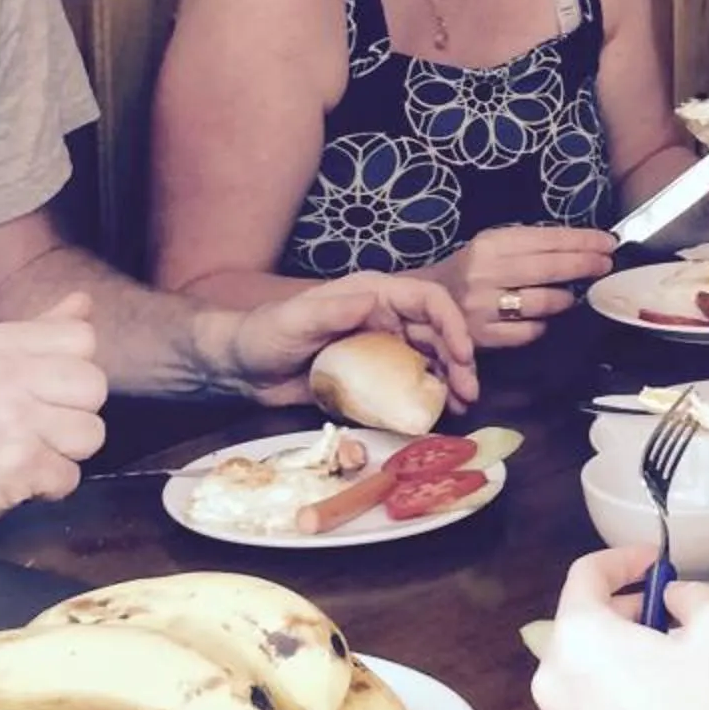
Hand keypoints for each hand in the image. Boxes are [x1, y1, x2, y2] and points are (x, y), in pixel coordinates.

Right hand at [0, 292, 105, 536]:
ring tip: (24, 454)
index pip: (82, 337)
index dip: (73, 371)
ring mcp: (9, 417)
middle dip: (75, 416)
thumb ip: (38, 333)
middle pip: (95, 386)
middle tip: (34, 431)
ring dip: (64, 455)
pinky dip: (48, 488)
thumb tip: (84, 302)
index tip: (41, 394)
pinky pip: (70, 477)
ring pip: (91, 434)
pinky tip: (15, 480)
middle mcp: (1, 372)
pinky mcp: (15, 463)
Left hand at [227, 271, 480, 406]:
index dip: (451, 323)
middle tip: (469, 392)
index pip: (427, 300)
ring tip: (462, 405)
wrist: (239, 368)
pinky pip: (408, 385)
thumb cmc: (262, 334)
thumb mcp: (294, 320)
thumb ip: (331, 310)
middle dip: (459, 359)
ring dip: (450, 379)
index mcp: (372, 295)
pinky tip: (437, 414)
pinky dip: (426, 397)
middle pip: (436, 332)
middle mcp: (383, 318)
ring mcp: (380, 349)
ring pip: (429, 360)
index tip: (461, 354)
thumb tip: (374, 299)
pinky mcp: (371, 377)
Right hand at [433, 222, 617, 348]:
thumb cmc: (467, 270)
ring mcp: (484, 307)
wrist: (425, 303)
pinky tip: (544, 317)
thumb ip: (528, 246)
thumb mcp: (490, 247)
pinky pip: (529, 331)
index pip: (545, 239)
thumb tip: (581, 246)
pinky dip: (542, 324)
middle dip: (585, 265)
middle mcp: (485, 273)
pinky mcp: (484, 337)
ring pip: (543, 302)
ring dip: (566, 298)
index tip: (607, 243)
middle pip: (549, 269)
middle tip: (606, 265)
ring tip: (573, 294)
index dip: (581, 240)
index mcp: (488, 244)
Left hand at [531, 545, 708, 709]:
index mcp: (581, 640)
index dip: (622, 562)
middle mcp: (550, 688)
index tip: (653, 567)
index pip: (585, 577)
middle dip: (623, 626)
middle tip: (668, 634)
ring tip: (668, 703)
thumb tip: (673, 600)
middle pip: (581, 638)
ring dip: (615, 685)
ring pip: (581, 695)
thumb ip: (695, 595)